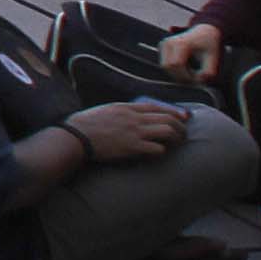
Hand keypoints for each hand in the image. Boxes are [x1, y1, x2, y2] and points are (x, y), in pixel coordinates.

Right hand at [70, 100, 189, 163]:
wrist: (77, 136)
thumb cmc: (86, 124)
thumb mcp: (105, 110)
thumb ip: (121, 112)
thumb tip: (131, 117)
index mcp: (126, 107)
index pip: (156, 106)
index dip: (172, 111)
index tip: (182, 117)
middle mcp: (134, 118)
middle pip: (167, 117)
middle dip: (180, 126)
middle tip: (183, 133)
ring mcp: (135, 132)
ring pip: (167, 131)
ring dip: (176, 137)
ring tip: (178, 143)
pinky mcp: (133, 147)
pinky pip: (157, 148)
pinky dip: (162, 150)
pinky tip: (160, 153)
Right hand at [152, 26, 221, 83]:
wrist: (204, 32)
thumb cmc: (209, 45)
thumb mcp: (213, 58)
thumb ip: (208, 71)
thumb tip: (199, 80)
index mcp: (181, 43)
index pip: (177, 64)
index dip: (186, 75)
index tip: (198, 78)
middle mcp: (169, 42)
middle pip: (169, 67)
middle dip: (181, 76)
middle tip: (194, 77)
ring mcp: (164, 44)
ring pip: (165, 66)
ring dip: (177, 73)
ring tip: (192, 71)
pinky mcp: (162, 46)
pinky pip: (165, 64)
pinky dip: (174, 69)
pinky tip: (186, 67)